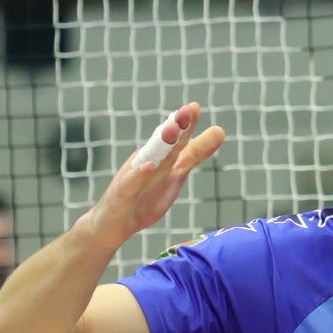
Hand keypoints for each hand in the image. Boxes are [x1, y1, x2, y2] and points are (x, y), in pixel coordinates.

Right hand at [79, 103, 226, 249]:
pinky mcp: (121, 195)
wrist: (113, 225)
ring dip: (161, 145)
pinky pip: (130, 184)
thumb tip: (219, 131)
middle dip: (177, 127)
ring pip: (150, 159)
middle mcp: (147, 162)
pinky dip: (139, 175)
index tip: (196, 107)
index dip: (186, 124)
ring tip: (173, 129)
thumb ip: (194, 154)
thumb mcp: (175, 175)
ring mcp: (133, 178)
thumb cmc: (145, 198)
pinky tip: (149, 166)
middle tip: (189, 109)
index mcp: (161, 158)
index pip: (177, 140)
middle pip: (165, 144)